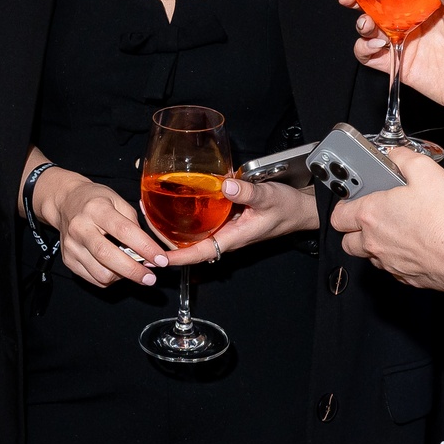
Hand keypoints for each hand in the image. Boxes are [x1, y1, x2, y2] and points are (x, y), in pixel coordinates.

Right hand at [37, 168, 164, 287]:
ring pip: (101, 273)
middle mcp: (81, 228)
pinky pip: (94, 279)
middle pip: (108, 256)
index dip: (145, 248)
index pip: (124, 231)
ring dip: (121, 276)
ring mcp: (72, 246)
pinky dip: (109, 278)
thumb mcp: (118, 201)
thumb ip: (134, 224)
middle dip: (133, 271)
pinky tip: (114, 267)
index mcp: (97, 209)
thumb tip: (149, 252)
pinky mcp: (68, 260)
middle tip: (150, 278)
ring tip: (129, 268)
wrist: (65, 202)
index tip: (161, 260)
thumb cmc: (96, 200)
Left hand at [154, 176, 316, 266]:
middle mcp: (225, 237)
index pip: (198, 253)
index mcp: (232, 238)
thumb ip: (246, 192)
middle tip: (142, 228)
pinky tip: (174, 207)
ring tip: (150, 215)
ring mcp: (225, 230)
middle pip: (189, 246)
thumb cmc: (286, 207)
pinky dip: (186, 219)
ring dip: (172, 230)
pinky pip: (202, 225)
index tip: (156, 256)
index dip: (176, 257)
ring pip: (194, 236)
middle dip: (165, 241)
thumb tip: (224, 185)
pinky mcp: (228, 221)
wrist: (301, 209)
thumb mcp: (268, 197)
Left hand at [329, 148, 443, 290]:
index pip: (338, 215)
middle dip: (354, 229)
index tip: (354, 199)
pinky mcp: (405, 276)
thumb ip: (403, 158)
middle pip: (347, 240)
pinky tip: (411, 244)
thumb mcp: (426, 171)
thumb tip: (395, 155)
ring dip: (374, 243)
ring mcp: (388, 261)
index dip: (344, 205)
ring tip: (394, 228)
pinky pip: (390, 266)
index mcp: (372, 214)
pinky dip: (395, 256)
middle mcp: (374, 241)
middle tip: (371, 216)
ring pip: (368, 255)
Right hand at [337, 0, 443, 126]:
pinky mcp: (399, 63)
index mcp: (429, 0)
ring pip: (368, 26)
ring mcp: (403, 39)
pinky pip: (371, 55)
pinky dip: (364, 49)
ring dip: (359, 21)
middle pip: (374, 0)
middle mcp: (412, 17)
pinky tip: (376, 46)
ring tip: (366, 23)